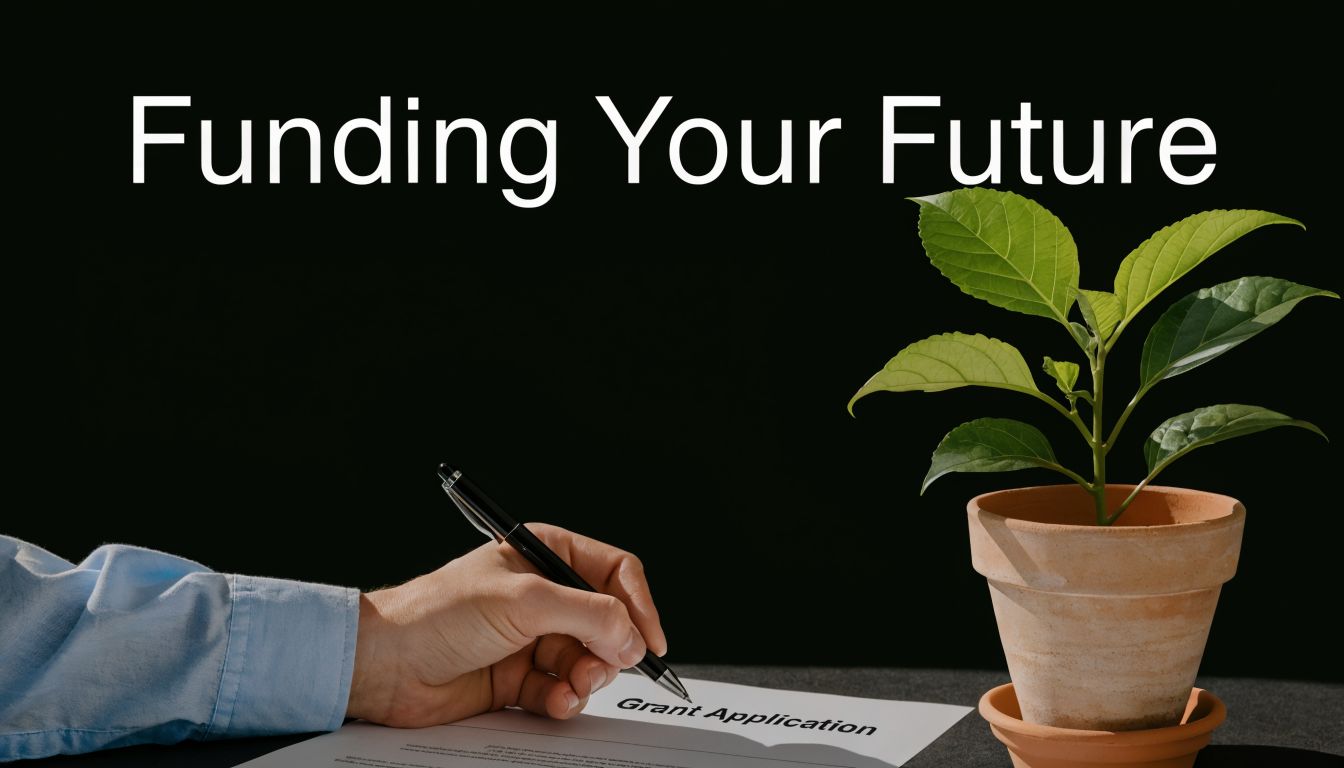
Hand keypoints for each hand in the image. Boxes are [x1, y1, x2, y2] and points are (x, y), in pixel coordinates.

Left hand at [344, 523, 667, 726]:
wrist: (386, 665)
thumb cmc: (437, 613)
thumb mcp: (523, 601)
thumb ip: (588, 615)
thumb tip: (632, 636)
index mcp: (544, 554)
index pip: (615, 572)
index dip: (638, 604)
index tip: (650, 639)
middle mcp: (543, 595)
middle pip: (609, 623)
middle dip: (610, 650)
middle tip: (600, 667)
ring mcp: (533, 638)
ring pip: (590, 661)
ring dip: (586, 678)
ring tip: (568, 686)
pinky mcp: (520, 678)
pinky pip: (563, 690)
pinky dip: (563, 700)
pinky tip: (550, 701)